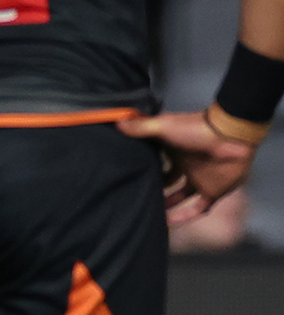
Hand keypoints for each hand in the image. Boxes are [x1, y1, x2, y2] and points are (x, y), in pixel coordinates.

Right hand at [119, 112, 255, 225]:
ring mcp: (199, 180)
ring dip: (167, 205)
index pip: (155, 161)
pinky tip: (169, 224)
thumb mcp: (162, 125)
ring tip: (149, 213)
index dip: (143, 168)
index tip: (128, 175)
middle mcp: (185, 166)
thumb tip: (116, 123)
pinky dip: (184, 217)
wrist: (230, 138)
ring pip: (179, 196)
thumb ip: (140, 128)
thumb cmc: (195, 129)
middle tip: (135, 197)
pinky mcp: (212, 192)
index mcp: (173, 150)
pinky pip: (196, 208)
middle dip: (154, 188)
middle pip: (166, 181)